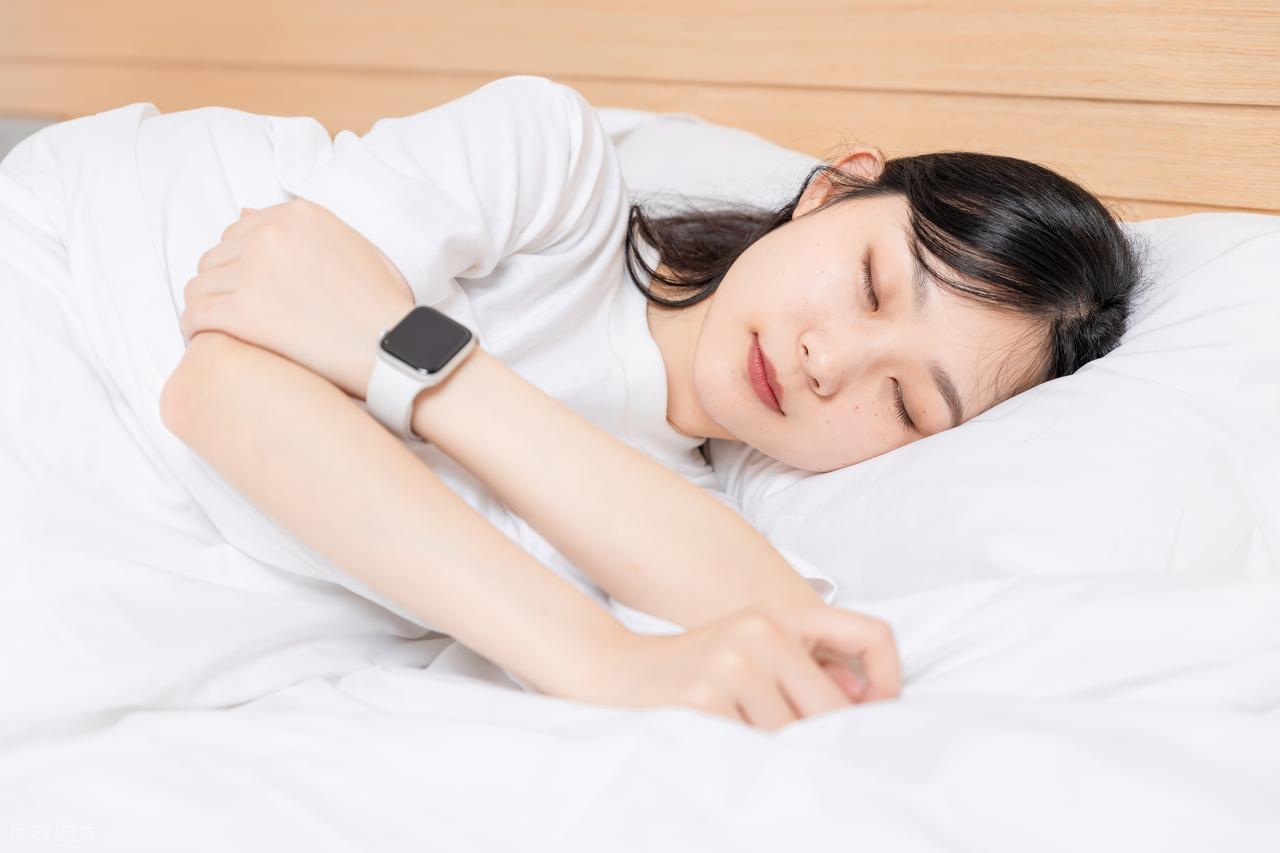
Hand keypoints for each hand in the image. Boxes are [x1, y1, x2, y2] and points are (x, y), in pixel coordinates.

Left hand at [179, 199, 415, 399]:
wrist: (391, 346)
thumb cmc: (381, 303)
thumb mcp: (353, 246)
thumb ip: (304, 228)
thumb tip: (244, 213)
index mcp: (299, 215)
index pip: (241, 230)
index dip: (241, 262)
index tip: (251, 287)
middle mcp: (272, 235)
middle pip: (217, 256)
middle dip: (223, 284)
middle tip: (238, 313)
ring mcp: (254, 272)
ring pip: (200, 285)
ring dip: (208, 307)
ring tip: (222, 329)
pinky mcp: (242, 311)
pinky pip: (195, 315)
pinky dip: (195, 329)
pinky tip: (210, 341)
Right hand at [580, 598, 901, 731]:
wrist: (613, 669)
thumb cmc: (694, 670)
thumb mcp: (752, 650)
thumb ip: (805, 669)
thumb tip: (864, 702)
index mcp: (779, 618)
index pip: (871, 636)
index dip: (887, 684)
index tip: (874, 718)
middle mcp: (759, 633)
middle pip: (829, 709)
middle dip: (822, 740)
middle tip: (814, 761)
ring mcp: (731, 666)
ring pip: (790, 738)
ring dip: (779, 756)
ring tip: (755, 751)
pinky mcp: (703, 700)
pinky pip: (750, 751)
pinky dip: (745, 762)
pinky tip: (726, 752)